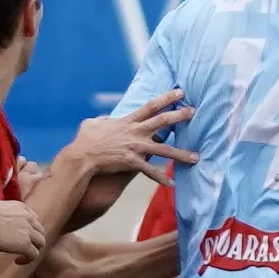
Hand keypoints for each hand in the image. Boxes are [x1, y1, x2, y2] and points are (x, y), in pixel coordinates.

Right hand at [0, 194, 51, 260]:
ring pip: (41, 242)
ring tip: (23, 255)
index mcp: (21, 208)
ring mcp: (29, 231)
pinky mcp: (25, 244)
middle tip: (24, 246)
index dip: (29, 228)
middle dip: (34, 239)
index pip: (33, 218)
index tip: (21, 233)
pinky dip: (27, 259)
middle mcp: (28, 218)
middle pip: (40, 230)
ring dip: (33, 249)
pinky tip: (18, 261)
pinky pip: (34, 255)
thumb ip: (0, 214)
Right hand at [59, 92, 183, 178]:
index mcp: (128, 121)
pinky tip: (172, 184)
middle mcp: (135, 132)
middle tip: (194, 112)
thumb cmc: (85, 140)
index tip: (180, 92)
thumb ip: (103, 120)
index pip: (151, 105)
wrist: (82, 157)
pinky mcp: (133, 162)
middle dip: (179, 116)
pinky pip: (150, 171)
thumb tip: (105, 120)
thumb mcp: (93, 123)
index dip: (167, 98)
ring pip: (164, 149)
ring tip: (196, 157)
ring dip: (181, 154)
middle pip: (162, 121)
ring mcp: (136, 147)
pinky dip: (161, 178)